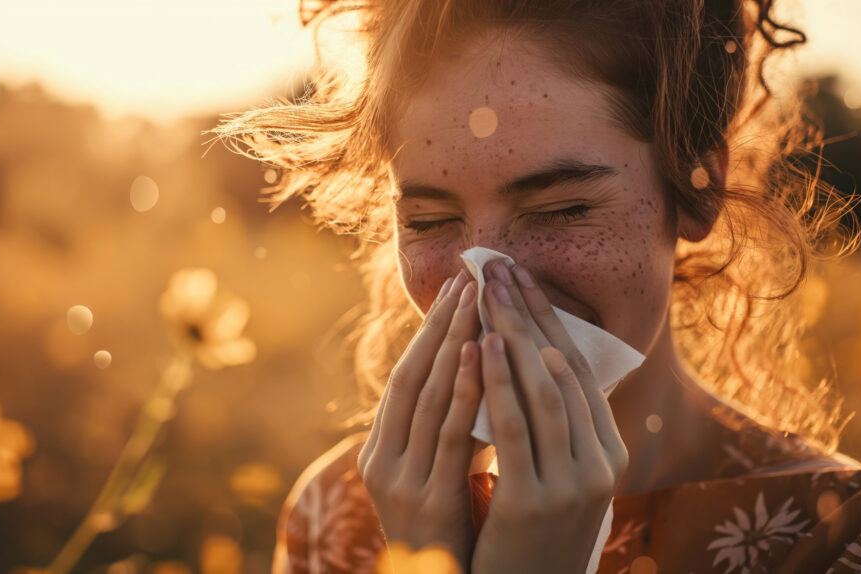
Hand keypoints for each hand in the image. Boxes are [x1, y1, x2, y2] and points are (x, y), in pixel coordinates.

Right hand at [357, 268, 483, 570]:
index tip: (455, 291)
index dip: (429, 333)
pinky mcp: (426, 499)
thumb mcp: (435, 475)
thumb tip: (473, 375)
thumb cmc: (446, 530)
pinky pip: (449, 434)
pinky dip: (464, 390)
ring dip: (453, 344)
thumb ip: (443, 431)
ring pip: (428, 398)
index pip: (405, 377)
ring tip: (476, 302)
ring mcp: (400, 480)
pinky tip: (481, 354)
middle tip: (467, 280)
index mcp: (379, 451)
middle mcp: (381, 460)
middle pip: (411, 377)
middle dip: (440, 327)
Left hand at [471, 262, 628, 573]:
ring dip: (517, 337)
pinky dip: (501, 384)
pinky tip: (485, 346)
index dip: (551, 320)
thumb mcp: (557, 475)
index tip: (523, 277)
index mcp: (609, 453)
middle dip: (530, 315)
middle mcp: (601, 464)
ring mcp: (572, 484)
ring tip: (492, 294)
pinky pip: (516, 429)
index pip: (580, 371)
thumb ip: (556, 427)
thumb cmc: (534, 532)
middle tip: (501, 269)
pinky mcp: (535, 502)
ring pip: (545, 393)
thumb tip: (536, 358)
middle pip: (564, 372)